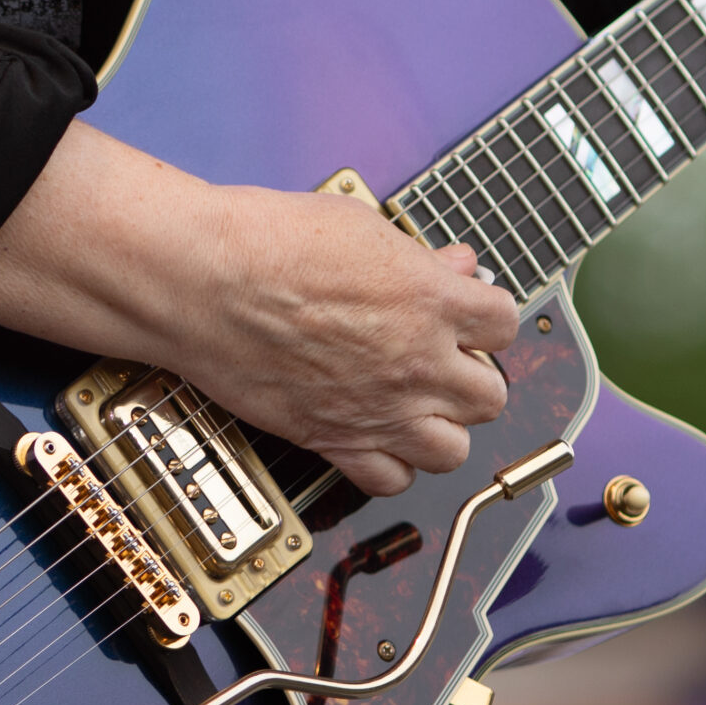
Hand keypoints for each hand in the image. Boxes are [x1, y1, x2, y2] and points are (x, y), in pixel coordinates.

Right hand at [0, 124, 517, 496]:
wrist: (201, 281)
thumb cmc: (268, 239)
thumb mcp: (358, 224)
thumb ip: (416, 257)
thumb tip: (452, 267)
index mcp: (433, 300)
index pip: (504, 322)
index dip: (485, 315)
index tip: (466, 311)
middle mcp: (419, 363)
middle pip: (490, 395)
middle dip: (469, 372)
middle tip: (439, 353)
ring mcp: (380, 410)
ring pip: (453, 449)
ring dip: (440, 425)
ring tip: (411, 398)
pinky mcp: (335, 442)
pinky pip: (391, 480)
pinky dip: (389, 463)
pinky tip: (373, 430)